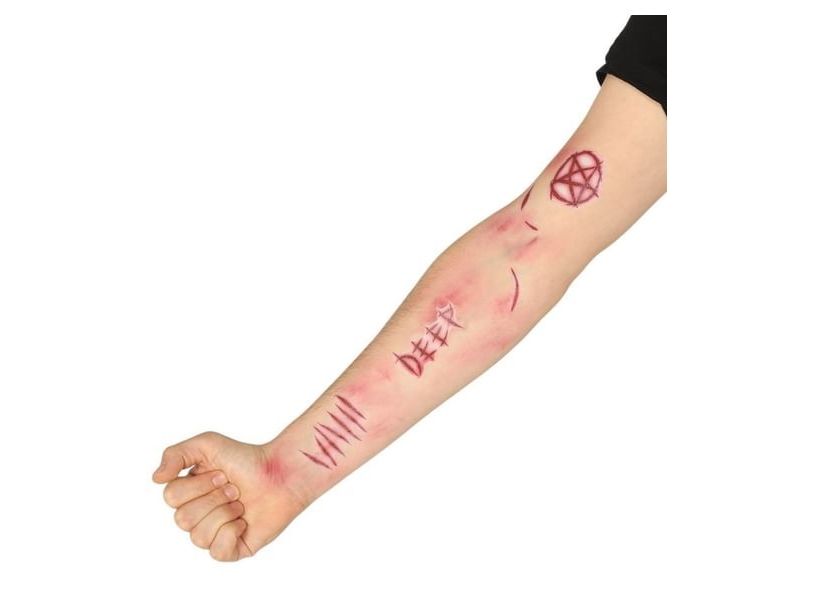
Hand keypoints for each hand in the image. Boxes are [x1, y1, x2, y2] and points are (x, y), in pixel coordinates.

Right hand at [153, 431, 305, 560]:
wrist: (281, 473)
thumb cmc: (246, 458)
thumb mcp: (206, 444)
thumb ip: (175, 454)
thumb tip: (155, 479)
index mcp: (188, 494)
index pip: (171, 498)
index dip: (198, 485)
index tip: (222, 473)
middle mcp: (197, 516)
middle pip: (183, 520)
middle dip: (214, 499)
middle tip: (234, 488)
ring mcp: (214, 534)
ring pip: (199, 537)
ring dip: (225, 513)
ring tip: (241, 502)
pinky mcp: (233, 549)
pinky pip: (218, 552)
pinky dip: (233, 533)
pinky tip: (244, 521)